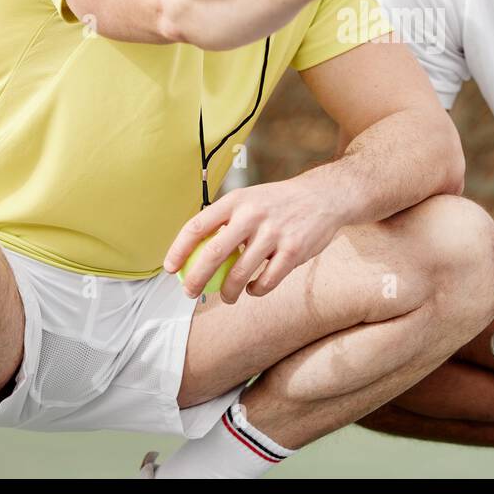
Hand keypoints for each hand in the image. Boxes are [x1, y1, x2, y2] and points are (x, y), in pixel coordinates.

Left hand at [164, 178, 342, 302]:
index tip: (170, 268)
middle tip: (190, 293)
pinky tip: (254, 289)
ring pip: (239, 274)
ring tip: (227, 297)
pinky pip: (267, 281)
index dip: (179, 250)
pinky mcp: (294, 250)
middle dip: (196, 280)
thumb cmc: (279, 202)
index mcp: (236, 200)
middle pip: (213, 254)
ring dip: (228, 292)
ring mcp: (274, 233)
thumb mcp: (250, 198)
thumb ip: (226, 220)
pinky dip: (256, 290)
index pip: (197, 226)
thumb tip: (194, 251)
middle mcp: (253, 215)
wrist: (324, 196)